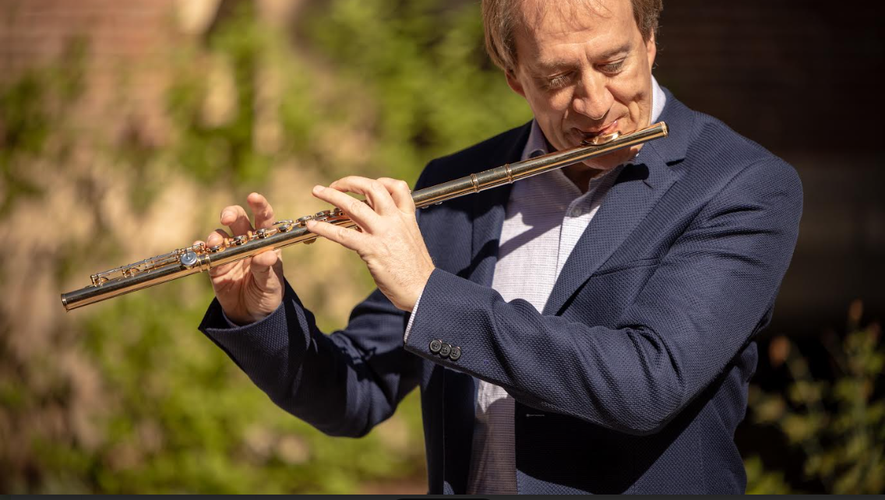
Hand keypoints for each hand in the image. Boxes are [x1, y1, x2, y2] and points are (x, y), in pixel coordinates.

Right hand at [198, 193, 284, 324]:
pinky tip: (200, 248)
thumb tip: (268, 255)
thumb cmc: (267, 294)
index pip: (264, 218)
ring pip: (219, 234)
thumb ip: (266, 269)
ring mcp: (229, 252)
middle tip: (227, 217)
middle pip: (237, 219)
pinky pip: (205, 252)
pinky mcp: (214, 265)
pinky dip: (200, 248)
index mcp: (265, 242)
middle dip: (231, 213)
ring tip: (215, 243)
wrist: (250, 315)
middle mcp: (246, 242)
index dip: (259, 205)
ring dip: (216, 235)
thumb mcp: (269, 284)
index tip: (253, 197)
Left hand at [306, 177, 433, 310]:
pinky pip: (343, 234)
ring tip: (317, 191)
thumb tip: (373, 224)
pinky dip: (325, 228)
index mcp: (407, 217)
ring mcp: (383, 233)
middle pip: (372, 188)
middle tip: (335, 185)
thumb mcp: (411, 241)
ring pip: (354, 206)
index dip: (380, 181)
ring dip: (332, 195)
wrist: (424, 290)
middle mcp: (395, 220)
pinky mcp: (372, 250)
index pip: (397, 187)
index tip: (365, 186)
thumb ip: (395, 228)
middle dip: (350, 182)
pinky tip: (313, 226)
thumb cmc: (416, 271)